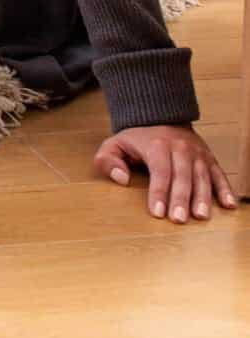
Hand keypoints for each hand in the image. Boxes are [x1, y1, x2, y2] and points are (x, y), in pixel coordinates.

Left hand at [93, 125, 236, 222]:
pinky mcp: (210, 159)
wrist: (162, 117)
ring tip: (200, 216)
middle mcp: (180, 148)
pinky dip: (225, 189)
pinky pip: (219, 175)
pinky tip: (229, 205)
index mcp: (156, 145)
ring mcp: (198, 154)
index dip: (158, 192)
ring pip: (202, 177)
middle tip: (178, 220)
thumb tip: (121, 179)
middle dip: (180, 199)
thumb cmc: (137, 138)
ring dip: (202, 197)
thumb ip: (108, 160)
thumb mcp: (115, 144)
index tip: (157, 212)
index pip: (159, 171)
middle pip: (182, 176)